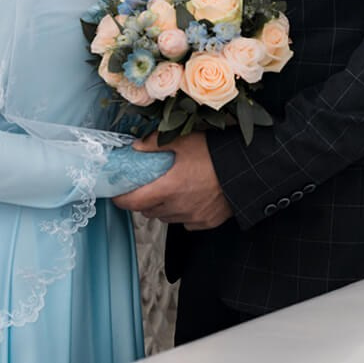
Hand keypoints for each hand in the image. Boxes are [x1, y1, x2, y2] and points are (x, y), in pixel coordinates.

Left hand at [112, 132, 233, 229]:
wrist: (247, 170)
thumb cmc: (216, 154)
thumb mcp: (184, 141)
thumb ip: (156, 144)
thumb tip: (136, 147)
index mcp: (169, 188)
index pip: (134, 202)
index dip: (121, 200)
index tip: (116, 195)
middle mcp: (179, 207)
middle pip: (149, 212)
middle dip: (143, 202)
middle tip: (146, 187)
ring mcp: (193, 217)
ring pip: (166, 218)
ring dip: (162, 208)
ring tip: (168, 192)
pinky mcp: (207, 222)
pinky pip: (186, 223)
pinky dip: (182, 214)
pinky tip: (188, 200)